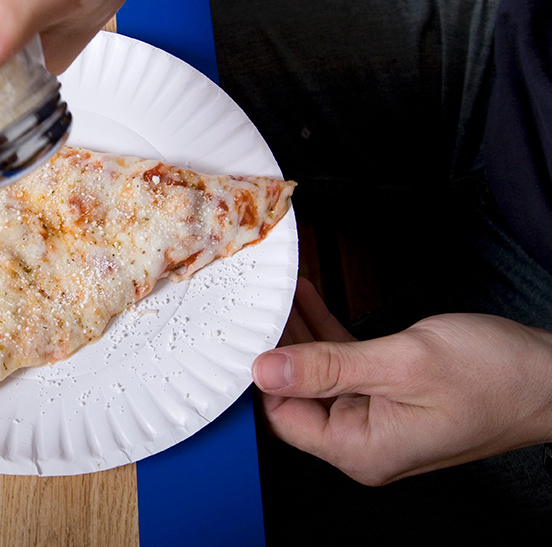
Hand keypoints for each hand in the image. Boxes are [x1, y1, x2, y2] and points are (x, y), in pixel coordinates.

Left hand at [252, 277, 551, 485]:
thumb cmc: (495, 377)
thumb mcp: (402, 364)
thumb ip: (328, 367)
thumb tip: (266, 371)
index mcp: (362, 448)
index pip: (284, 417)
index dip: (262, 374)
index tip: (245, 332)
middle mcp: (364, 440)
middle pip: (298, 394)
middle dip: (278, 346)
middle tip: (257, 302)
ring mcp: (377, 416)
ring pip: (319, 373)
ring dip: (300, 332)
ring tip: (277, 292)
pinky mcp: (391, 392)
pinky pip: (345, 362)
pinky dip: (327, 331)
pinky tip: (309, 298)